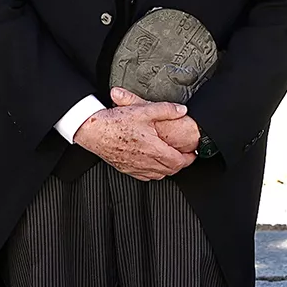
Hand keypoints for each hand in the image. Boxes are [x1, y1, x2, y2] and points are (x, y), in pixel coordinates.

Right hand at [75, 90, 195, 180]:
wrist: (94, 131)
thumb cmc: (116, 122)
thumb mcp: (144, 110)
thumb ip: (166, 110)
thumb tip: (181, 110)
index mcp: (153, 149)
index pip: (178, 161)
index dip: (188, 158)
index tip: (192, 153)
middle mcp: (146, 161)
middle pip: (170, 170)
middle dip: (180, 164)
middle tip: (184, 155)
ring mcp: (135, 167)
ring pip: (158, 175)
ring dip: (167, 168)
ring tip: (170, 159)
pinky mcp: (126, 169)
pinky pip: (145, 176)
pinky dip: (153, 172)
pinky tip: (152, 164)